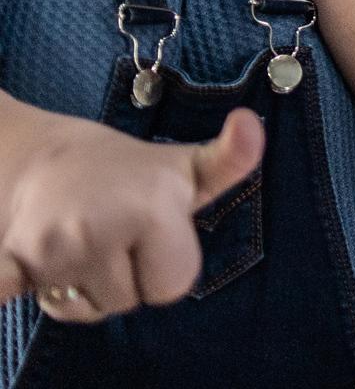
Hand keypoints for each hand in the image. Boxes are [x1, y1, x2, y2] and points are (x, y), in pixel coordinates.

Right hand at [0, 108, 263, 321]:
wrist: (42, 157)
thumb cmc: (127, 170)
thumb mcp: (186, 165)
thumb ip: (232, 158)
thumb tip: (250, 124)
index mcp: (152, 208)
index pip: (173, 288)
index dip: (165, 266)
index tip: (153, 233)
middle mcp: (101, 227)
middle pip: (127, 303)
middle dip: (125, 279)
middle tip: (115, 235)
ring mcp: (52, 246)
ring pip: (81, 311)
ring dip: (83, 288)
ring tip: (84, 242)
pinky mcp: (10, 259)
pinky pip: (9, 294)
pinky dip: (11, 288)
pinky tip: (23, 268)